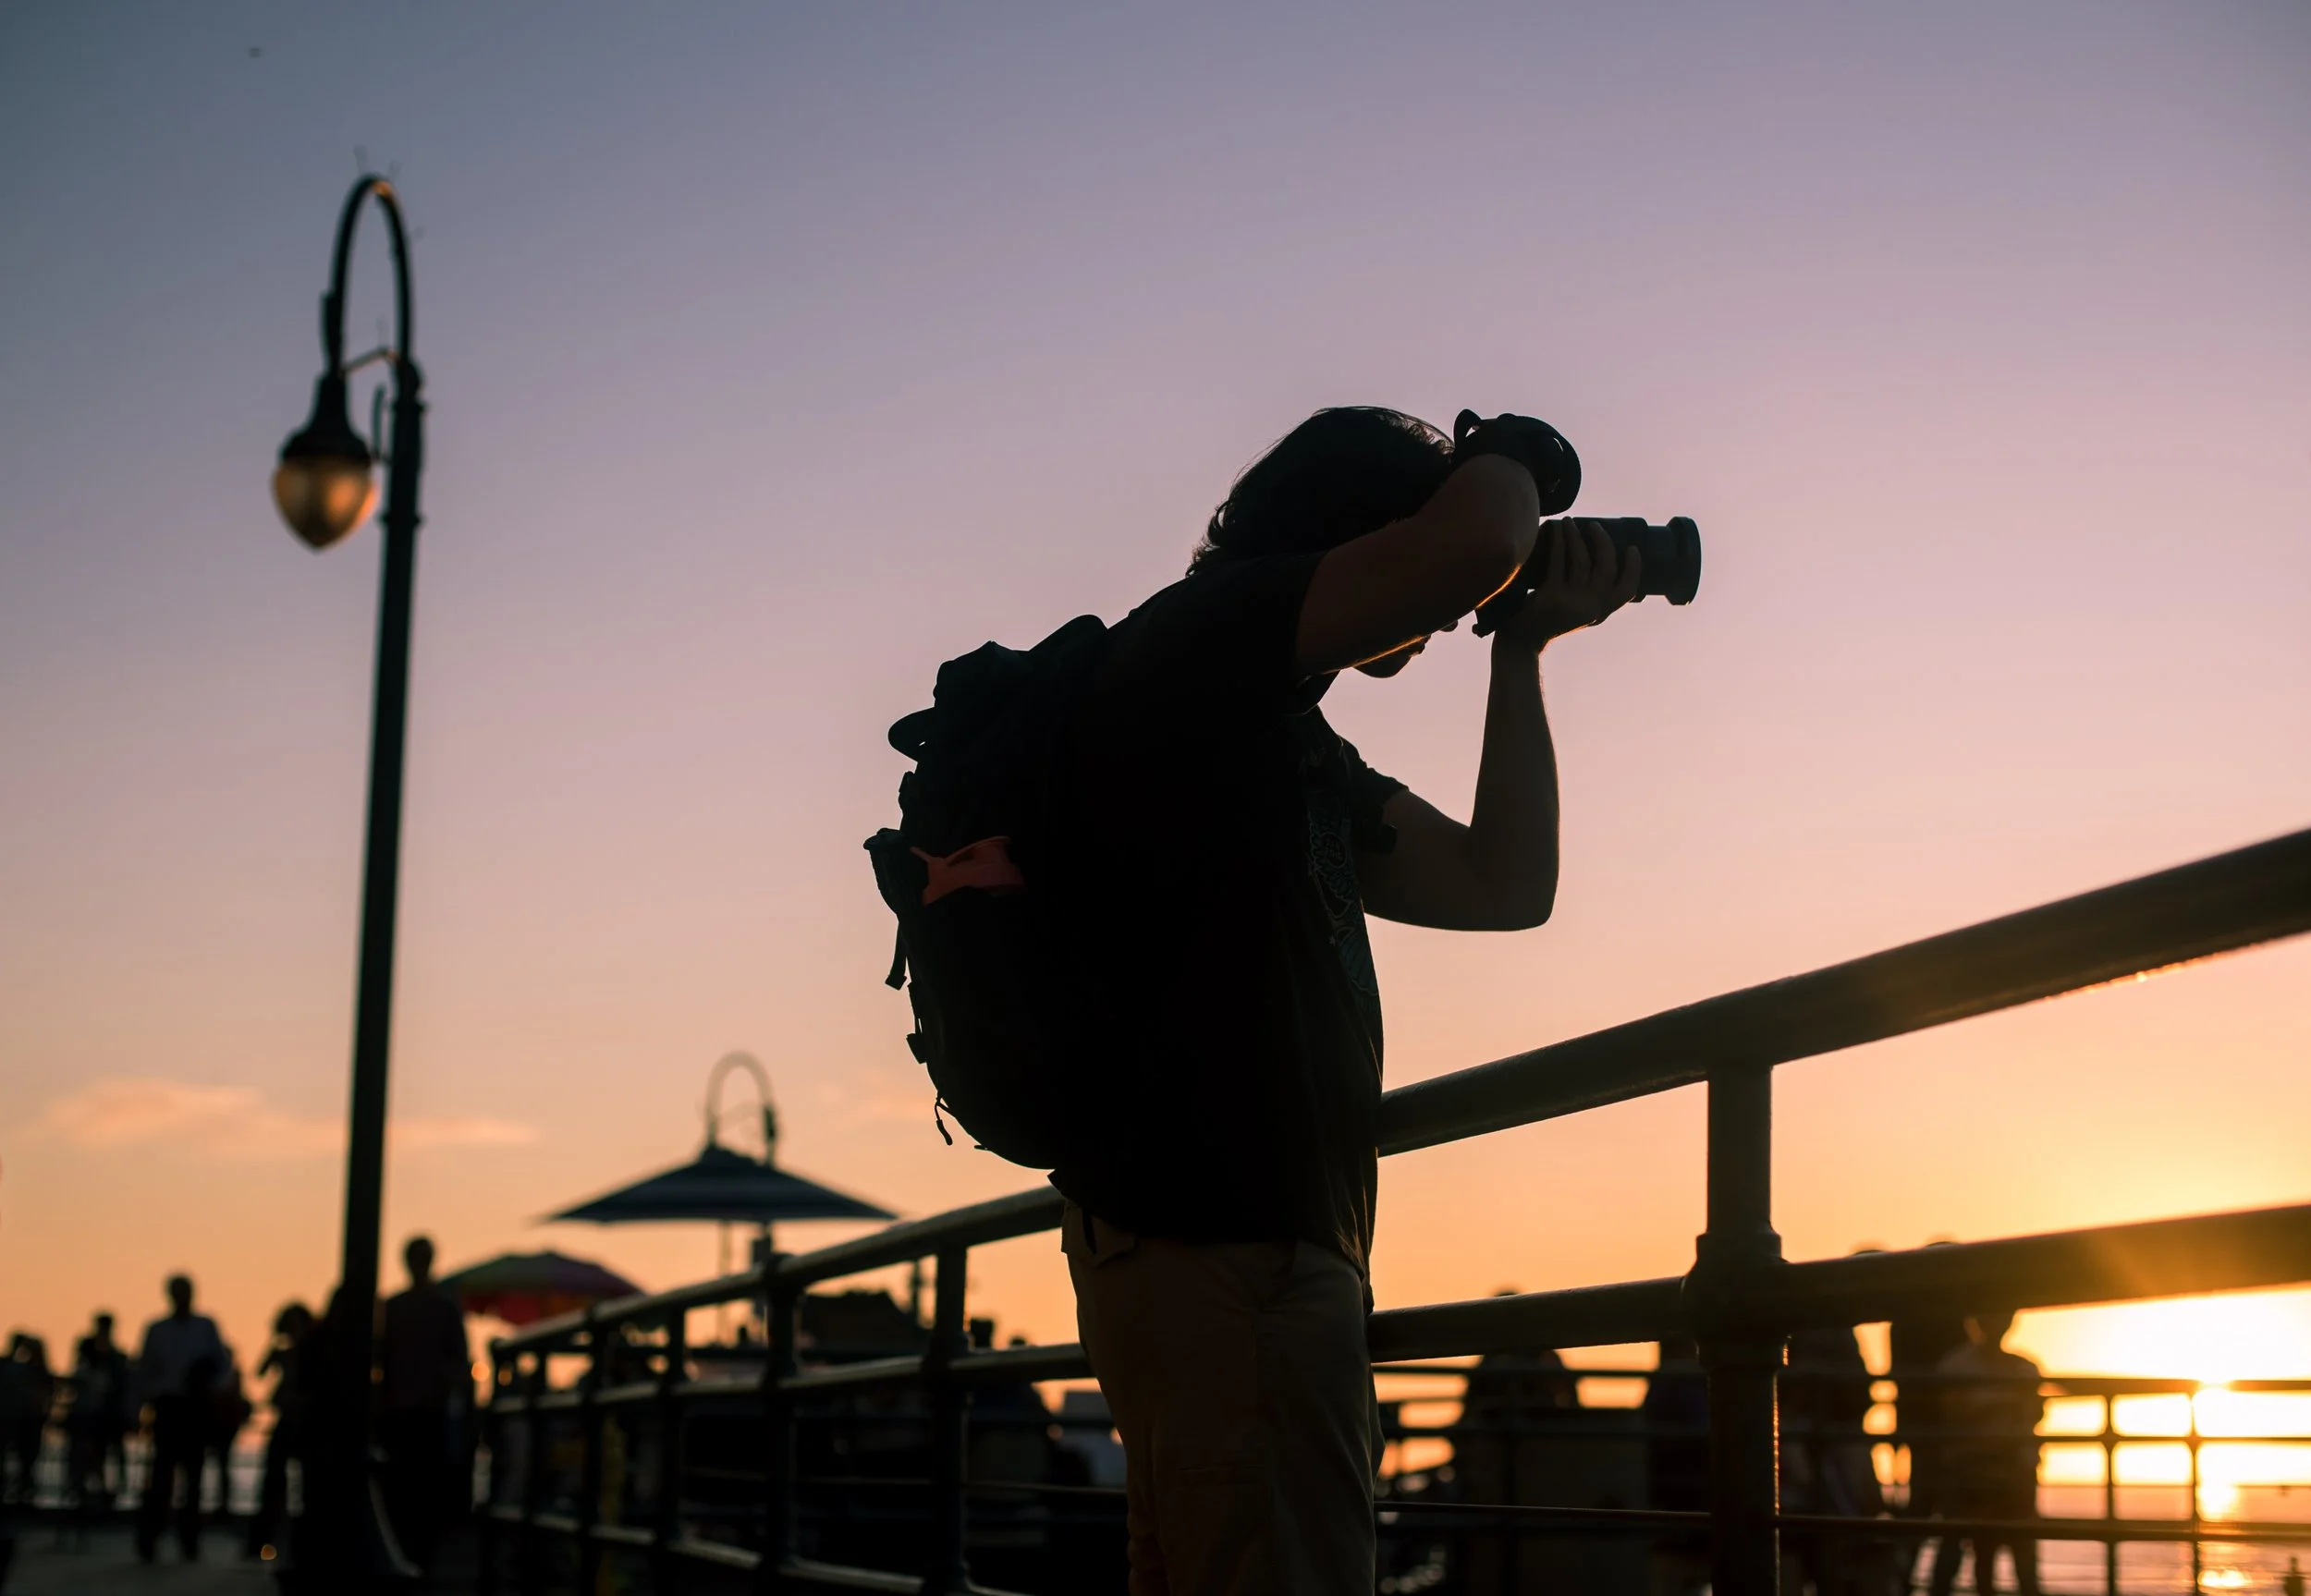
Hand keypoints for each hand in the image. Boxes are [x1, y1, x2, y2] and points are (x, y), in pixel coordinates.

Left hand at [1492, 518, 1641, 650]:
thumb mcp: (1575, 610)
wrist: (1521, 641)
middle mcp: (1590, 609)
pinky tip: (1556, 530)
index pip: (1627, 591)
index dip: (1633, 569)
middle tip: (1594, 525)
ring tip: (1569, 521)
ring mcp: (1571, 603)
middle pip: (1606, 569)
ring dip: (1576, 537)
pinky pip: (1559, 562)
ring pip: (1581, 561)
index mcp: (1599, 612)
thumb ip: (1589, 594)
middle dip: (1603, 542)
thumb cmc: (1547, 619)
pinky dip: (1559, 542)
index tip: (1631, 548)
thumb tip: (1597, 554)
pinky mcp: (1551, 596)